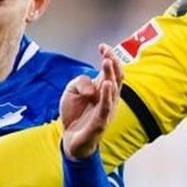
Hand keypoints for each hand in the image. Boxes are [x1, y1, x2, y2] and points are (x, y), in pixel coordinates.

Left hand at [60, 44, 123, 160]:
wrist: (70, 140)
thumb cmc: (75, 115)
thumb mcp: (71, 91)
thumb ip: (80, 82)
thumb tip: (93, 87)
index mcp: (103, 89)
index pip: (111, 71)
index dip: (109, 57)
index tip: (102, 46)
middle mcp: (108, 98)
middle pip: (116, 77)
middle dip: (113, 62)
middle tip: (106, 52)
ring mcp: (106, 110)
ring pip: (113, 90)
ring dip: (111, 74)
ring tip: (107, 61)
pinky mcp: (100, 122)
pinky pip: (106, 108)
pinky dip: (107, 96)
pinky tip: (107, 85)